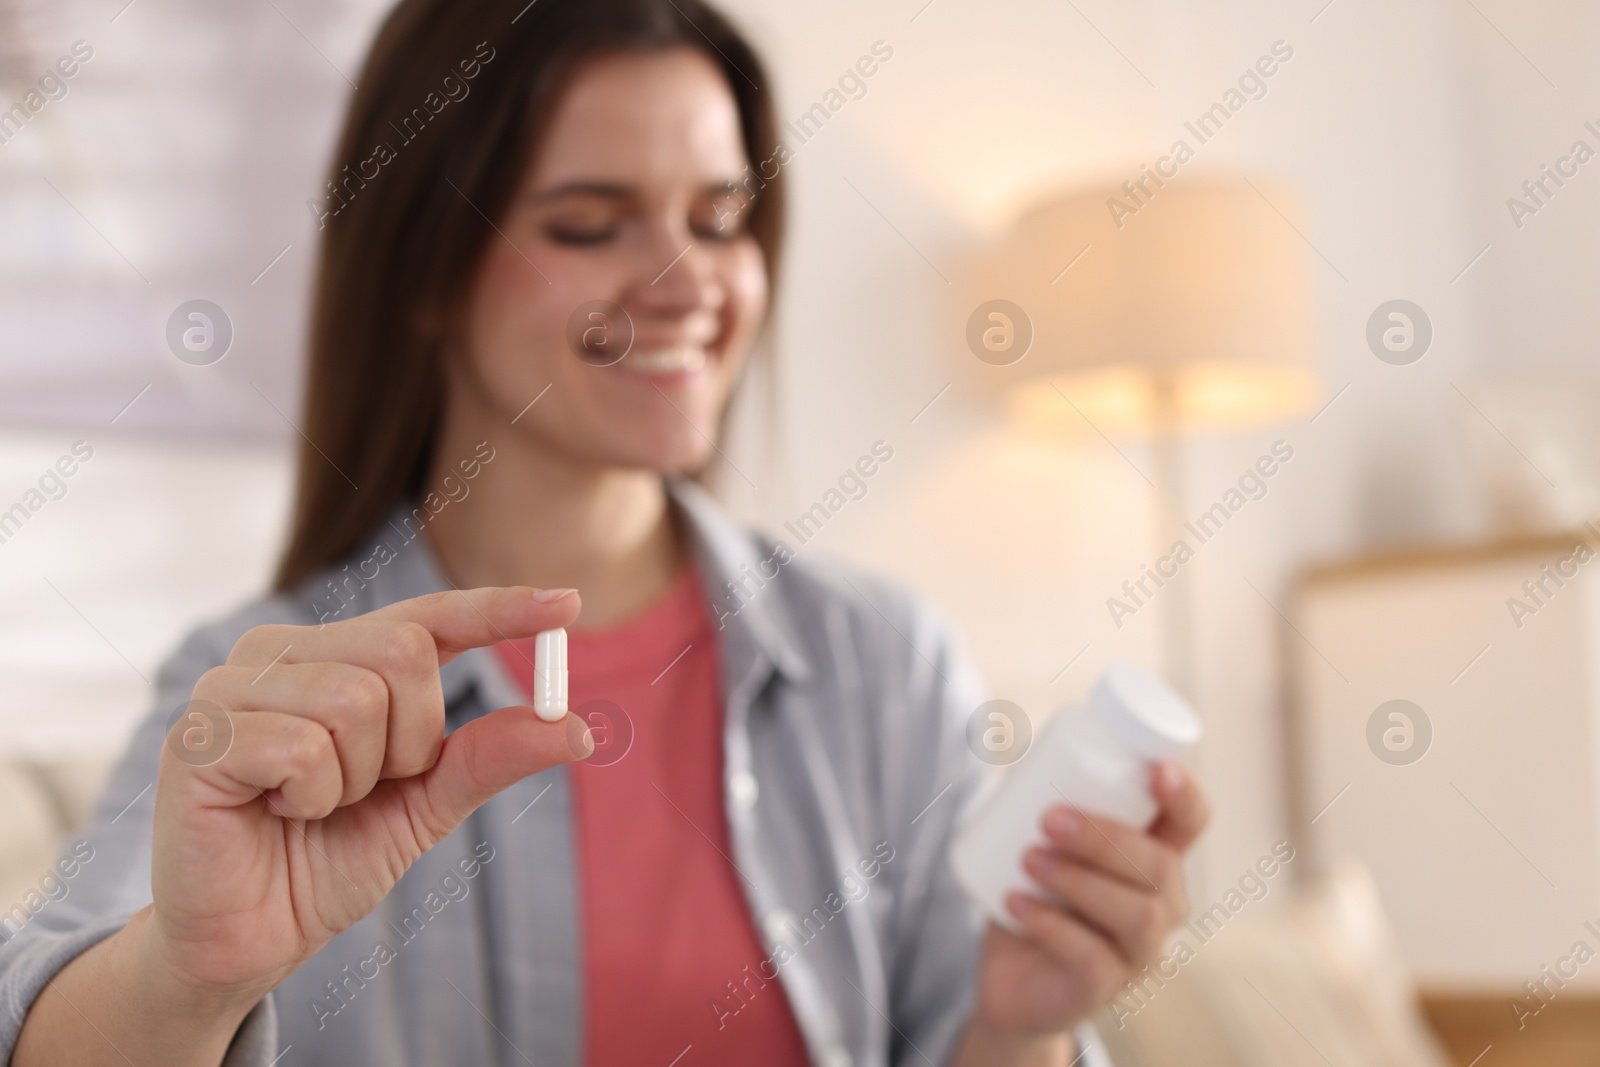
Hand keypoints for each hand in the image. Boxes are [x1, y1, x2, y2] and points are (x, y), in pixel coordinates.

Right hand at [144, 586, 590, 1001]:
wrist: (245, 940)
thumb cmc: (324, 861)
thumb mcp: (426, 807)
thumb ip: (488, 759)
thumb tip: (574, 728)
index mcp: (336, 656)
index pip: (429, 618)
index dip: (499, 609)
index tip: (569, 605)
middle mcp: (281, 652)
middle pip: (403, 650)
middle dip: (411, 739)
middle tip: (362, 789)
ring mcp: (232, 685)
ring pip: (356, 700)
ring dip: (355, 778)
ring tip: (309, 806)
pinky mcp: (197, 734)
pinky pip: (301, 748)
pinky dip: (311, 797)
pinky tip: (274, 813)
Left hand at [973, 763, 1208, 1039]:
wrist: (1013, 981)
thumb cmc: (1036, 897)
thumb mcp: (1043, 843)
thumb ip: (1039, 796)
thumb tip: (1009, 736)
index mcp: (1156, 859)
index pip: (1191, 822)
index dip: (1185, 796)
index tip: (1156, 770)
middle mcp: (1162, 907)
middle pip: (1159, 868)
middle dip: (1106, 838)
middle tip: (1048, 818)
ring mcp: (1139, 954)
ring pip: (1137, 916)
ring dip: (1079, 881)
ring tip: (1027, 859)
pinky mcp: (1103, 991)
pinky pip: (1093, 960)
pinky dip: (1051, 926)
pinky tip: (1015, 903)